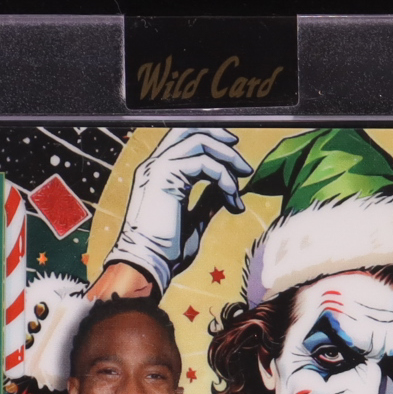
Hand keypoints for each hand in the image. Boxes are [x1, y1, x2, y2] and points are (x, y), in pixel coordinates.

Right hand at [105, 127, 252, 294]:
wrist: (148, 264)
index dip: (214, 141)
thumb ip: (207, 201)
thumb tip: (224, 190)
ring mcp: (158, 166)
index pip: (185, 138)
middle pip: (192, 129)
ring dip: (227, 161)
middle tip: (244, 168)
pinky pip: (204, 163)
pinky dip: (224, 178)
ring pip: (201, 141)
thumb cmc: (166, 251)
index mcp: (158, 172)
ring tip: (239, 187)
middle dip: (223, 142)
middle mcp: (155, 163)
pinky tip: (231, 198)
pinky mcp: (165, 174)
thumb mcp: (194, 221)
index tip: (235, 161)